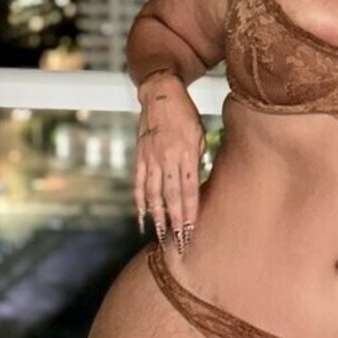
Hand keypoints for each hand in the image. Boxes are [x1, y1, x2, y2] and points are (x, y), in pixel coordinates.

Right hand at [133, 73, 205, 252]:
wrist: (161, 94)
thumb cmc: (186, 114)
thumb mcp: (200, 134)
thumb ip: (198, 159)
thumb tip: (196, 184)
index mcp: (186, 152)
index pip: (189, 189)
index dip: (190, 212)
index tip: (192, 230)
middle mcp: (167, 158)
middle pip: (171, 196)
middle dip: (176, 221)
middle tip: (178, 242)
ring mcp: (151, 158)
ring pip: (153, 193)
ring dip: (157, 217)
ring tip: (160, 236)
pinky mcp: (140, 156)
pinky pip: (138, 183)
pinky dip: (139, 201)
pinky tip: (141, 217)